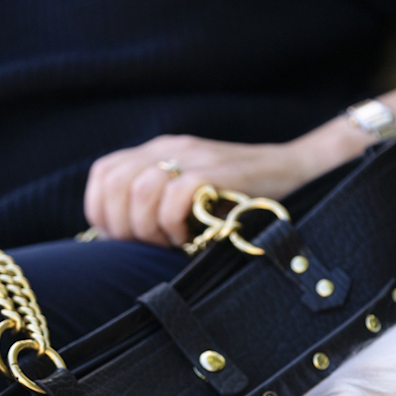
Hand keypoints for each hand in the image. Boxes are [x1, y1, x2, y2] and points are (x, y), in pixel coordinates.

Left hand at [83, 133, 352, 246]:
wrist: (293, 173)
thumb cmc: (237, 200)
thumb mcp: (187, 199)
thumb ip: (153, 208)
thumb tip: (116, 243)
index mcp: (156, 152)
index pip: (103, 174)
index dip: (102, 213)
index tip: (123, 241)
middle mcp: (168, 148)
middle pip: (115, 184)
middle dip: (123, 226)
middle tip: (150, 247)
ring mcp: (192, 156)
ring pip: (139, 190)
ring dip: (148, 228)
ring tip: (171, 242)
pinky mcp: (215, 171)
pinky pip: (175, 195)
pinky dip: (173, 224)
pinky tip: (188, 238)